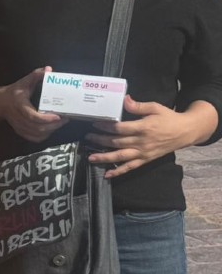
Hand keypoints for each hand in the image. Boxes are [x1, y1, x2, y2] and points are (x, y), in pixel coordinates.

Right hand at [0, 66, 68, 142]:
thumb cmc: (14, 91)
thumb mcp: (24, 81)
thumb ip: (36, 75)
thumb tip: (49, 70)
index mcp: (20, 105)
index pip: (32, 116)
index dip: (46, 119)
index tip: (58, 116)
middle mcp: (18, 118)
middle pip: (37, 128)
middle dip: (53, 125)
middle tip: (65, 119)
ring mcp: (19, 126)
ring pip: (36, 134)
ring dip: (50, 130)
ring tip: (60, 123)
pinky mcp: (20, 131)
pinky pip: (33, 138)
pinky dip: (43, 136)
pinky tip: (50, 129)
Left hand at [86, 97, 215, 178]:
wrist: (185, 132)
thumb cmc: (169, 118)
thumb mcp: (155, 108)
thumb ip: (138, 106)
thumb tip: (124, 99)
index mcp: (143, 127)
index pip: (120, 128)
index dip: (106, 126)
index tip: (94, 123)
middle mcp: (141, 142)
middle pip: (116, 142)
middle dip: (100, 140)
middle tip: (87, 137)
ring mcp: (143, 152)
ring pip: (120, 156)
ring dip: (104, 158)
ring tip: (90, 157)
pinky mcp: (145, 160)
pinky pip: (130, 167)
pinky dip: (118, 172)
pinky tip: (106, 175)